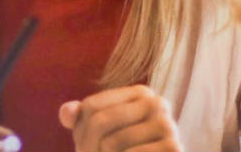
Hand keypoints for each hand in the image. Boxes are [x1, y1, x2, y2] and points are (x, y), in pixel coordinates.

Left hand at [58, 86, 180, 151]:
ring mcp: (169, 126)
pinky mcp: (174, 148)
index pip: (91, 106)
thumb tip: (66, 112)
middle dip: (89, 147)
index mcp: (141, 93)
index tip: (84, 146)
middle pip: (100, 121)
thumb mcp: (96, 135)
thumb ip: (78, 119)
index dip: (79, 131)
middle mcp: (158, 103)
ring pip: (112, 142)